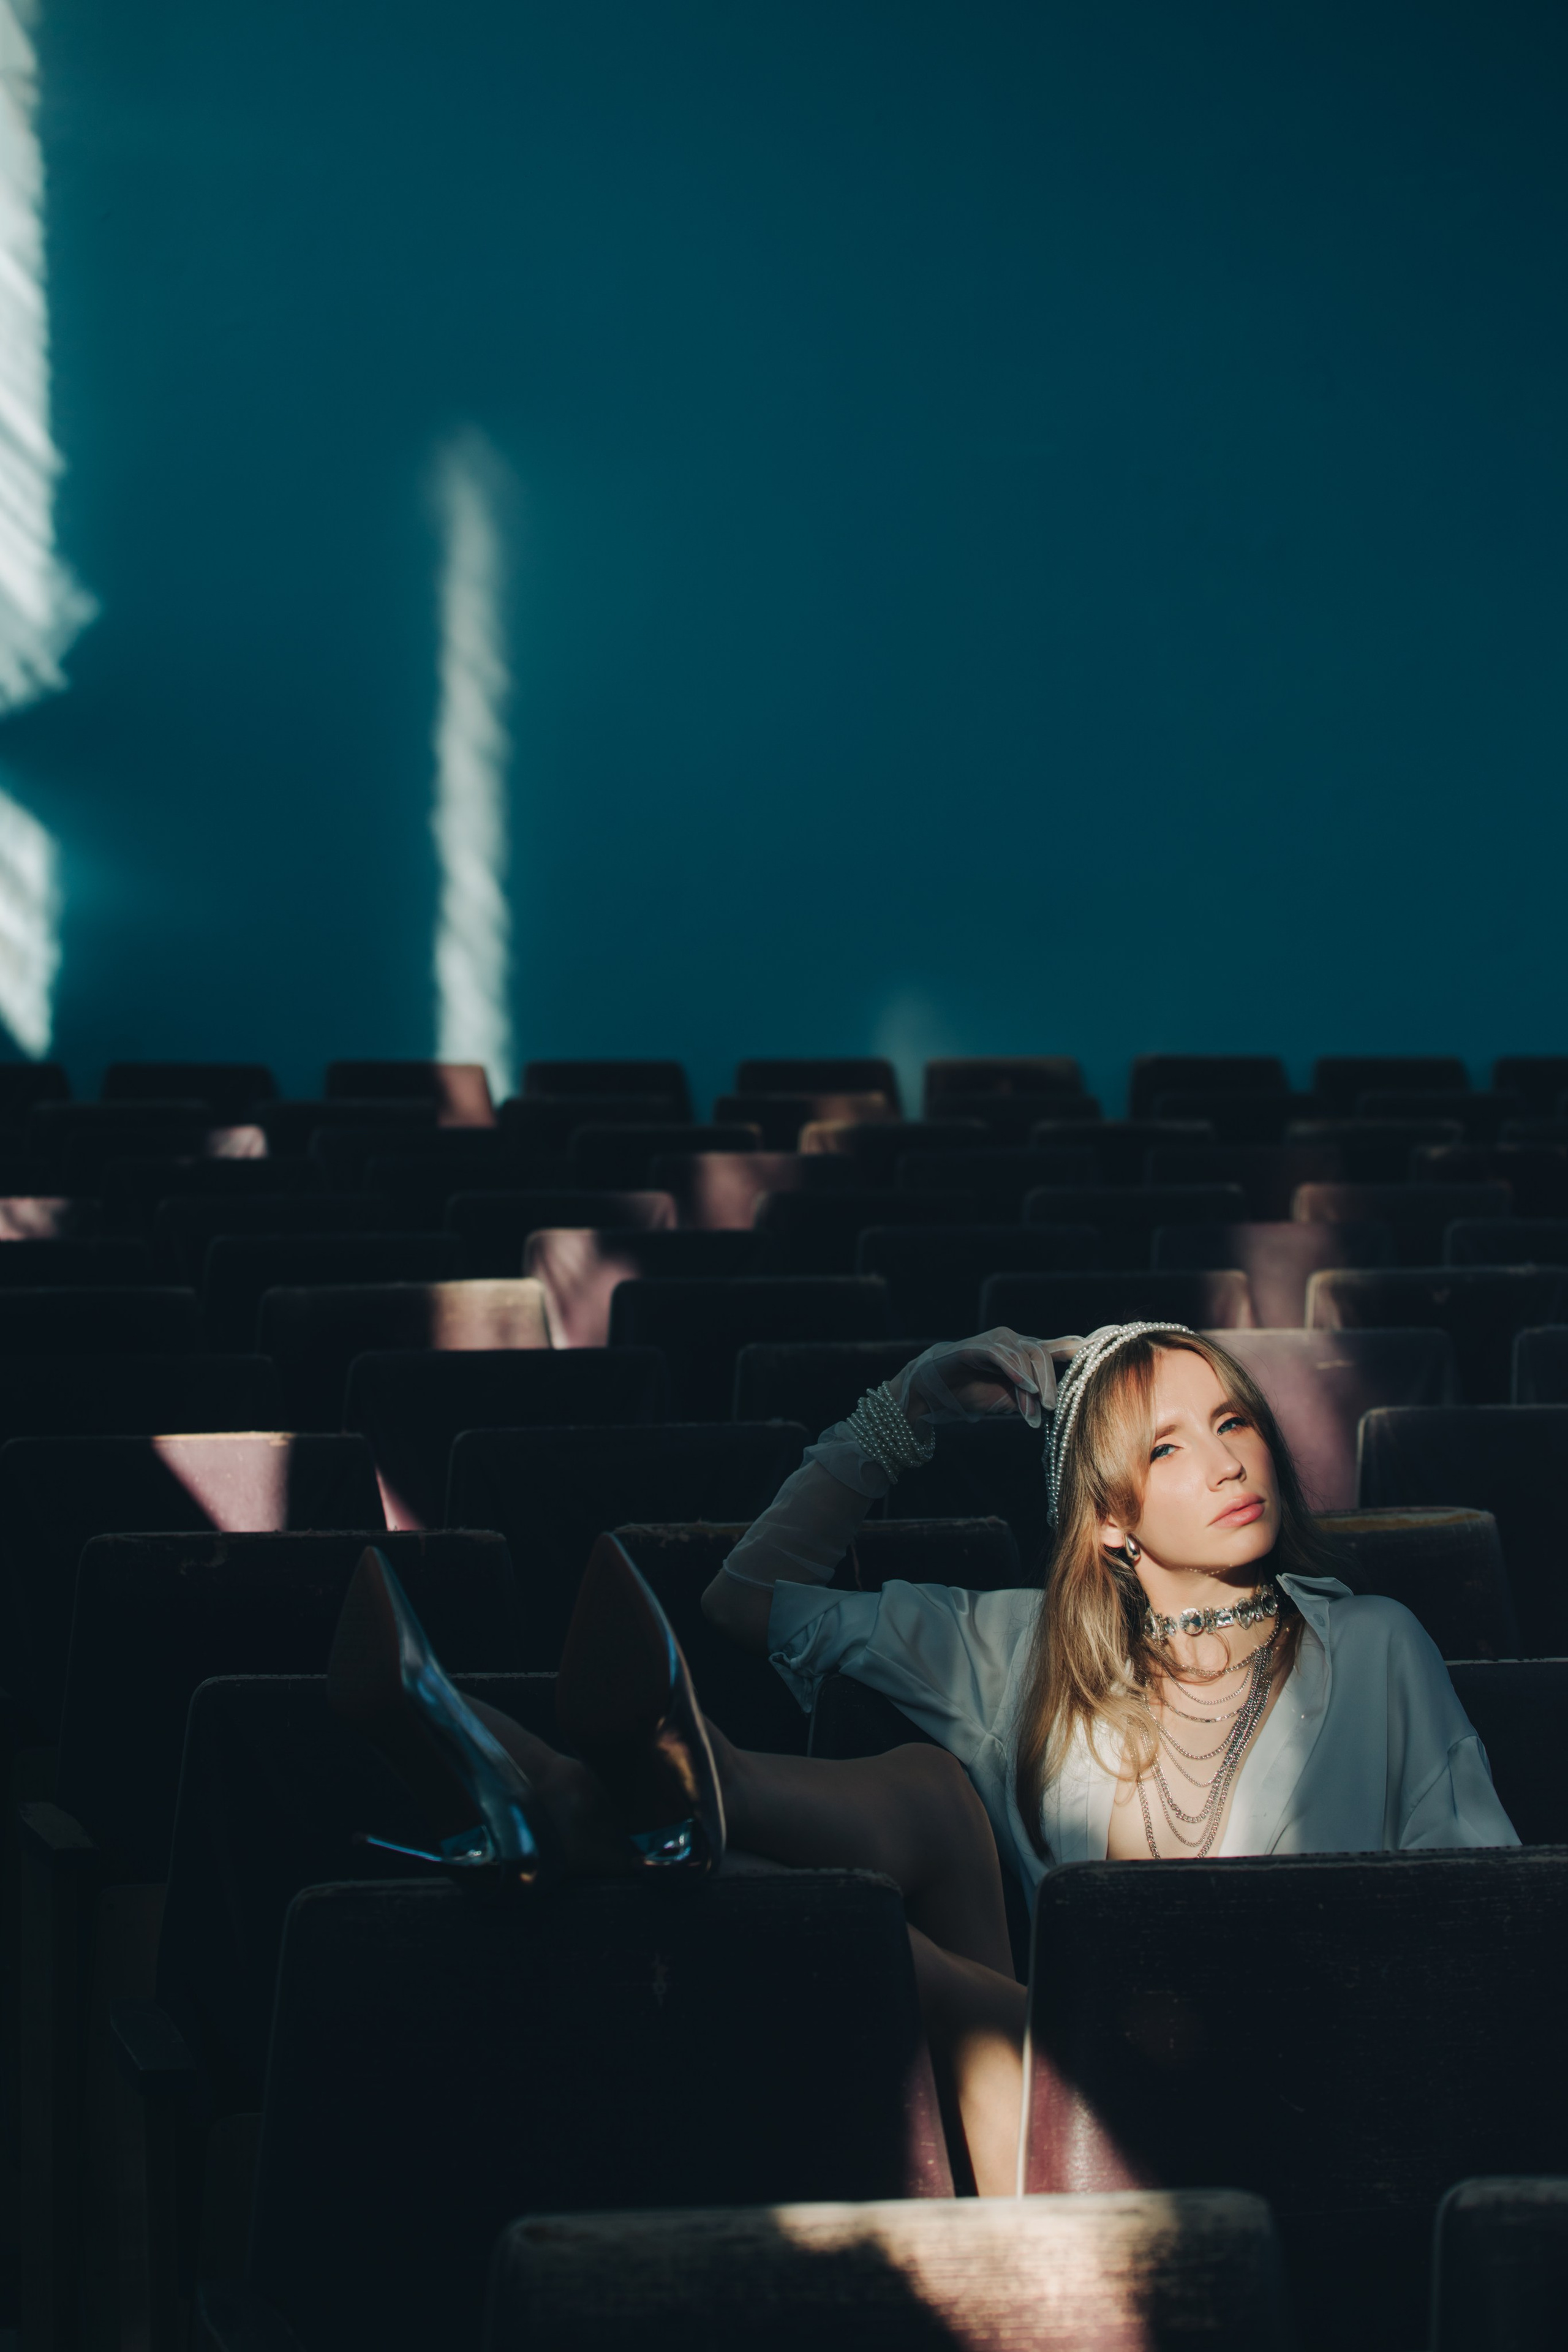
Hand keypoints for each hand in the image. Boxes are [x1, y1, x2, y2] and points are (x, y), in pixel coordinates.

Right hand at [886, 1329, 1083, 1429]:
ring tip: (1033, 1413)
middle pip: (1043, 1355)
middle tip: (1052, 1409)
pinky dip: (1015, 1371)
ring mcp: (995, 1341)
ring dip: (1032, 1388)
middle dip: (1051, 1384)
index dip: (1086, 1344)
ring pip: (1025, 1356)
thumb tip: (1062, 1405)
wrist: (932, 1392)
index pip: (1063, 1345)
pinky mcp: (976, 1347)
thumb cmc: (975, 1394)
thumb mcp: (1013, 1399)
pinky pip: (1001, 1355)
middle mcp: (1015, 1341)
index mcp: (1027, 1353)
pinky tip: (1026, 1387)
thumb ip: (1037, 1396)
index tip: (1112, 1340)